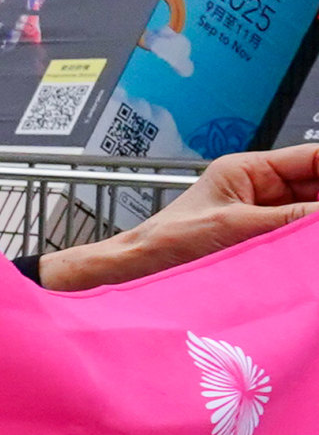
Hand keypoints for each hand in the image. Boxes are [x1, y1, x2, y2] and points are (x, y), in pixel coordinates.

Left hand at [48, 140, 318, 287]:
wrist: (134, 275)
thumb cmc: (166, 243)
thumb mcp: (234, 226)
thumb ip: (291, 219)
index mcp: (249, 170)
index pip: (314, 159)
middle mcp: (260, 189)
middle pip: (316, 187)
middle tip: (318, 225)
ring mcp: (262, 217)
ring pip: (308, 214)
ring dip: (313, 227)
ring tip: (309, 242)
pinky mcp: (261, 243)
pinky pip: (296, 239)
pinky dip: (305, 245)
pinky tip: (307, 255)